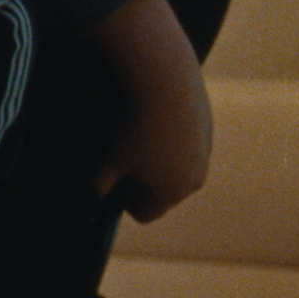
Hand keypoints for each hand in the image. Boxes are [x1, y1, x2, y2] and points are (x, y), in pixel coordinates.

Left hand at [97, 83, 212, 222]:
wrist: (166, 84)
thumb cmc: (134, 127)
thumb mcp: (110, 158)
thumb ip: (100, 184)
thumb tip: (91, 198)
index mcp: (171, 193)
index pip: (146, 213)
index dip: (125, 200)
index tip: (114, 178)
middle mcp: (194, 180)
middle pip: (163, 194)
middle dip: (143, 183)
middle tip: (124, 158)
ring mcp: (204, 155)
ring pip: (177, 169)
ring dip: (160, 162)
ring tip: (139, 137)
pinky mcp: (208, 131)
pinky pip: (186, 145)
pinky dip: (172, 139)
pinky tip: (156, 120)